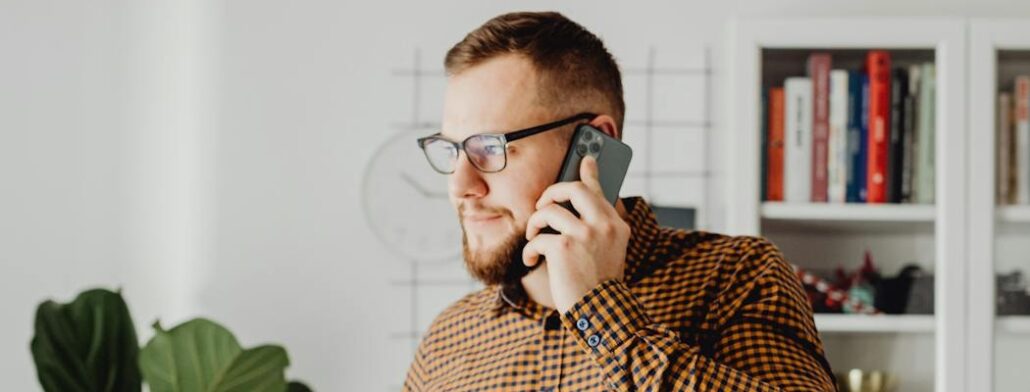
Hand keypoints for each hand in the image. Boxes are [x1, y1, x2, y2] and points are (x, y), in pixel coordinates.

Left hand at [523, 155, 630, 312]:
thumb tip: (578, 206)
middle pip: (574, 189)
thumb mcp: (607, 252)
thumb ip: (597, 228)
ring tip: (533, 237)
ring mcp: (585, 234)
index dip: (590, 171)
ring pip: (550, 210)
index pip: (600, 190)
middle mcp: (604, 225)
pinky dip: (530, 251)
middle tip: (542, 205)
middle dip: (552, 192)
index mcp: (617, 225)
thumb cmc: (599, 286)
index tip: (585, 158)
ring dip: (535, 223)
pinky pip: (538, 238)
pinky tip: (531, 262)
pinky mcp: (564, 247)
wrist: (602, 313)